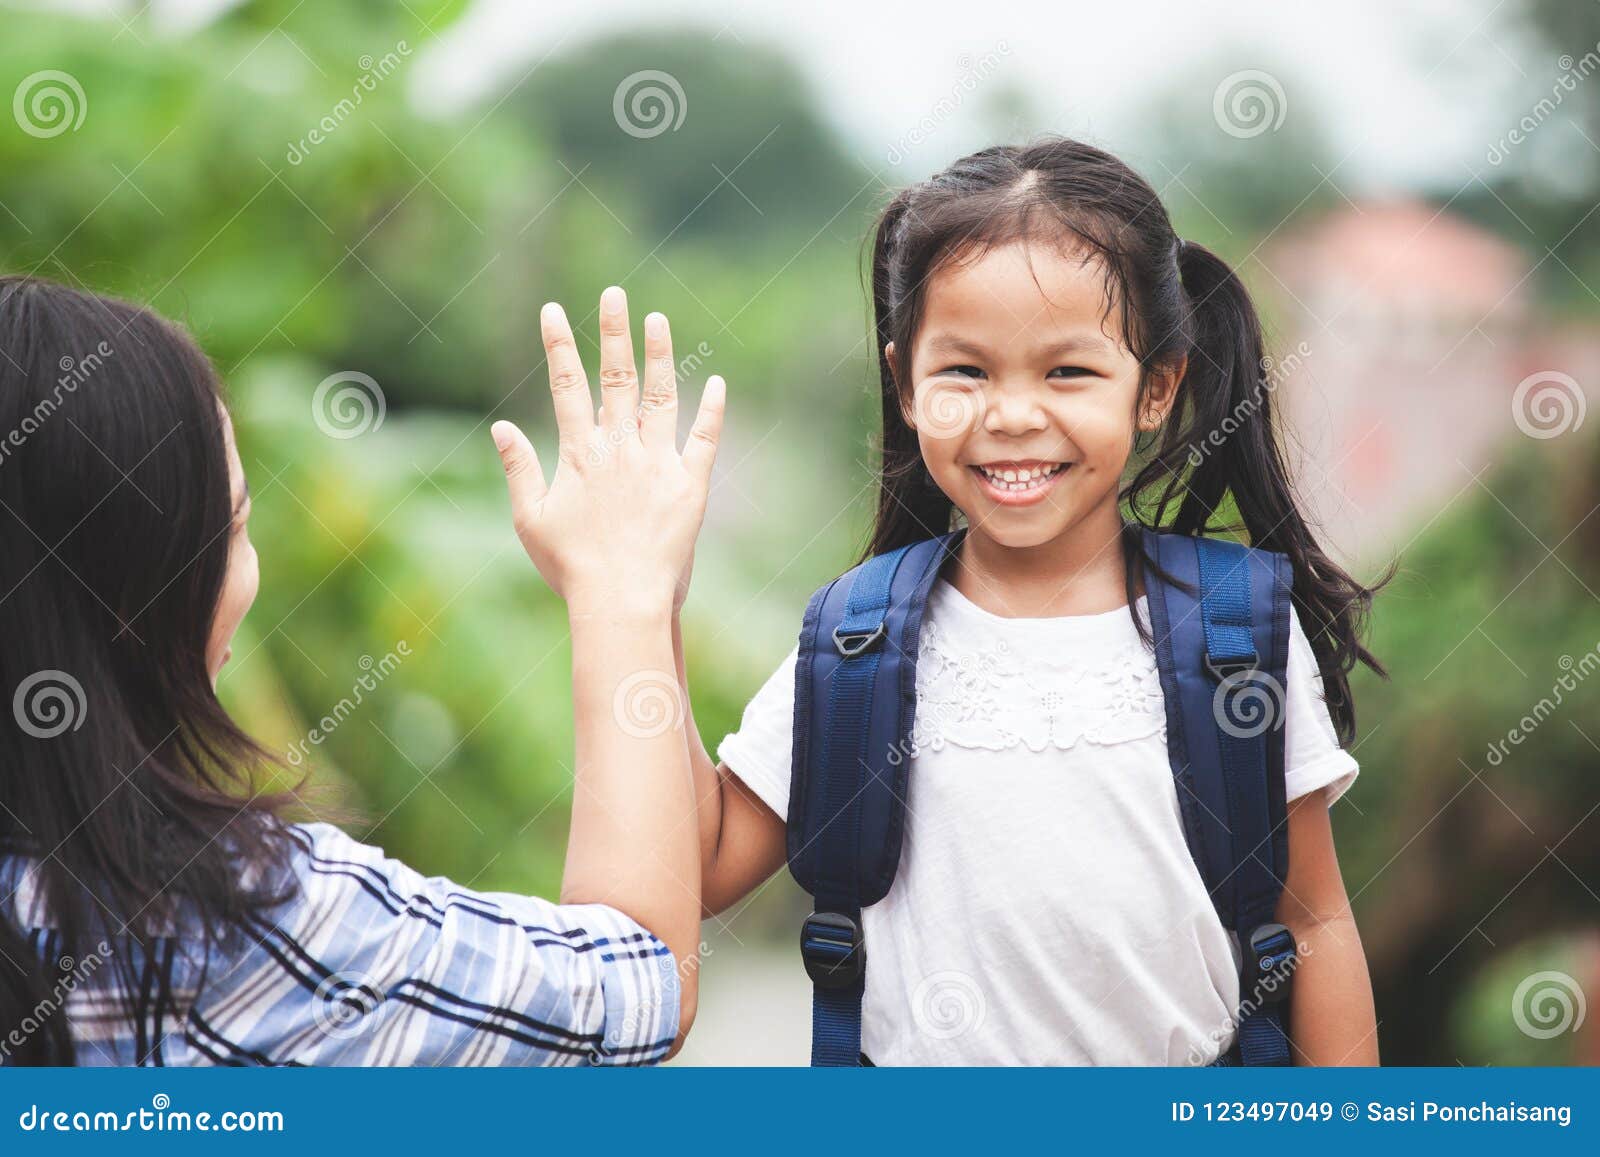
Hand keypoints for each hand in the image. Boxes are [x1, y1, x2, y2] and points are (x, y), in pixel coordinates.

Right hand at [492, 286, 724, 617]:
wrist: (621, 600)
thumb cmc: (571, 567)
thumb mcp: (530, 519)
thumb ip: (519, 468)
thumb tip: (500, 426)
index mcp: (580, 453)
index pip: (566, 385)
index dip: (559, 345)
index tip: (553, 311)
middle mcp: (620, 449)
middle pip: (616, 378)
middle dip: (613, 332)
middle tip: (614, 294)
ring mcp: (658, 464)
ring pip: (660, 397)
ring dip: (660, 356)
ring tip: (658, 320)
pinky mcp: (691, 486)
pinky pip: (705, 440)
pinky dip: (711, 411)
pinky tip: (717, 383)